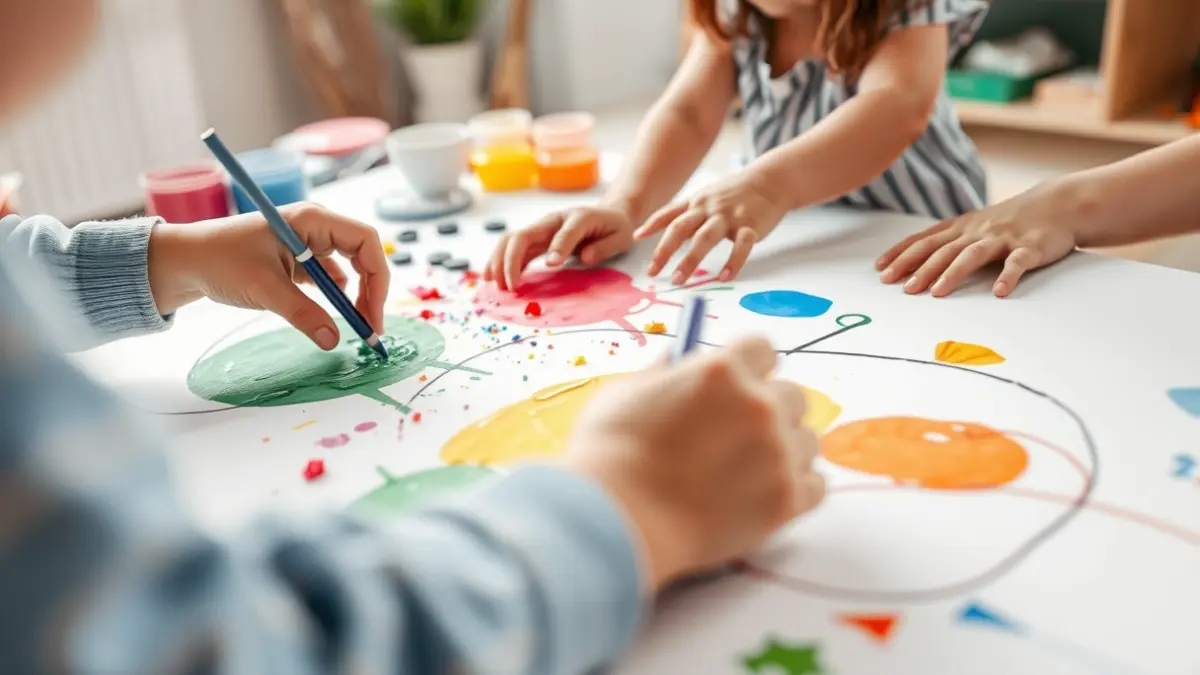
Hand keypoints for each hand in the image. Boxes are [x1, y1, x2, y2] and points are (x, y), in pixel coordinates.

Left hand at [148, 203, 389, 348]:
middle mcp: (315, 227)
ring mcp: (308, 243)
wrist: (184, 261)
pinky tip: (331, 314)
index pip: (366, 241)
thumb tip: (334, 340)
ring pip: (349, 268)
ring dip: (356, 296)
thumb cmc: (220, 260)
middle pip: (363, 255)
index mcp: (312, 220)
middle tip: (369, 327)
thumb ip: (303, 315)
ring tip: (354, 324)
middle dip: (371, 291)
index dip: (378, 278)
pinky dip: (336, 297)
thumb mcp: (264, 289)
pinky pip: (330, 277)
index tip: (373, 314)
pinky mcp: (298, 259)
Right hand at [483, 205, 635, 290]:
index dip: (557, 248)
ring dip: (498, 261)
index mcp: (578, 218)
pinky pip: (513, 249)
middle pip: (523, 235)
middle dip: (510, 260)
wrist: (609, 215)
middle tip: (510, 287)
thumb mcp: (620, 236)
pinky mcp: (537, 240)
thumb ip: (604, 246)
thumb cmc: (615, 227)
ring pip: (511, 240)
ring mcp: (542, 229)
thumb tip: (585, 258)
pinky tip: (494, 278)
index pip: (563, 232)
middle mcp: (553, 221)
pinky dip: (501, 262)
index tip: (551, 266)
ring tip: (493, 285)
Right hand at [563, 337, 825, 590]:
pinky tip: (762, 493)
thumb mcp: (625, 393)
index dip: (750, 366)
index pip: (763, 349)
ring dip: (784, 450)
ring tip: (747, 470)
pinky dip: (794, 489)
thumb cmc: (609, 454)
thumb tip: (674, 362)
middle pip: (792, 396)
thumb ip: (660, 375)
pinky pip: (814, 486)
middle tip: (739, 433)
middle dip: (770, 409)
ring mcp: (777, 454)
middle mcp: (758, 405)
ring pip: (806, 441)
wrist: (618, 520)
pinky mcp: (785, 500)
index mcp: (722, 371)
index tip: (739, 382)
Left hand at [634, 172, 786, 283]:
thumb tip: (661, 233)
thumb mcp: (706, 197)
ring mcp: (729, 216)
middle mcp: (708, 208)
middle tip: (653, 272)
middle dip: (664, 250)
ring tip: (680, 280)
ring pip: (705, 238)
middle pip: (681, 228)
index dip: (651, 225)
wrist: (770, 180)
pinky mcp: (751, 225)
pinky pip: (741, 246)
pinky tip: (724, 277)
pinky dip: (732, 262)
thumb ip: (685, 214)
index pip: (669, 214)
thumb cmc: (735, 193)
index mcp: (696, 202)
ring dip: (690, 260)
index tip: (635, 238)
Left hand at [875, 185, 1077, 297]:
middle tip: (901, 288)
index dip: (902, 254)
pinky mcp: (1031, 247)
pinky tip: (999, 292)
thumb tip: (912, 260)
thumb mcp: (975, 226)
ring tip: (936, 292)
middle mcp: (978, 231)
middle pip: (943, 250)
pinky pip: (1018, 262)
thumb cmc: (1010, 221)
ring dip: (953, 273)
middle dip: (919, 268)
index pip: (925, 240)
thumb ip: (949, 241)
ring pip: (973, 255)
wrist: (1059, 203)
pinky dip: (1008, 276)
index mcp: (962, 227)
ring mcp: (1003, 238)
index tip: (880, 270)